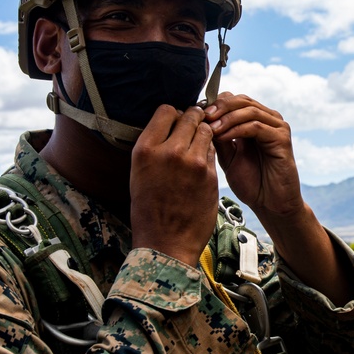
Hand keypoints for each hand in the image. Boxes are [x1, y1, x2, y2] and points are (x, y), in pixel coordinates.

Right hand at [129, 105, 217, 266]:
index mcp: (146, 150)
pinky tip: (203, 163)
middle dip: (193, 120)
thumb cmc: (150, 211)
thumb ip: (154, 147)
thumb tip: (169, 126)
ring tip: (198, 146)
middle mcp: (169, 151)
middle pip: (190, 116)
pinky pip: (214, 150)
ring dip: (205, 134)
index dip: (174, 114)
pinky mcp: (210, 174)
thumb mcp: (139, 173)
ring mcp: (193, 162)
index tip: (176, 123)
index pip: (166, 110)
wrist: (166, 243)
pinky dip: (210, 152)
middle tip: (194, 128)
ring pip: (207, 130)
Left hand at [205, 93, 353, 305]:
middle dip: (219, 107)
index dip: (215, 104)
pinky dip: (237, 129)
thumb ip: (219, 137)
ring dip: (226, 118)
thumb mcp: (227, 157)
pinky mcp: (282, 139)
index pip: (234, 100)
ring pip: (248, 110)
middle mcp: (269, 119)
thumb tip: (200, 119)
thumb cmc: (251, 183)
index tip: (196, 114)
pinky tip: (223, 137)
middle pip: (241, 100)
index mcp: (255, 120)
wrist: (270, 204)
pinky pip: (256, 127)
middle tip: (202, 117)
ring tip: (209, 128)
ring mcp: (277, 127)